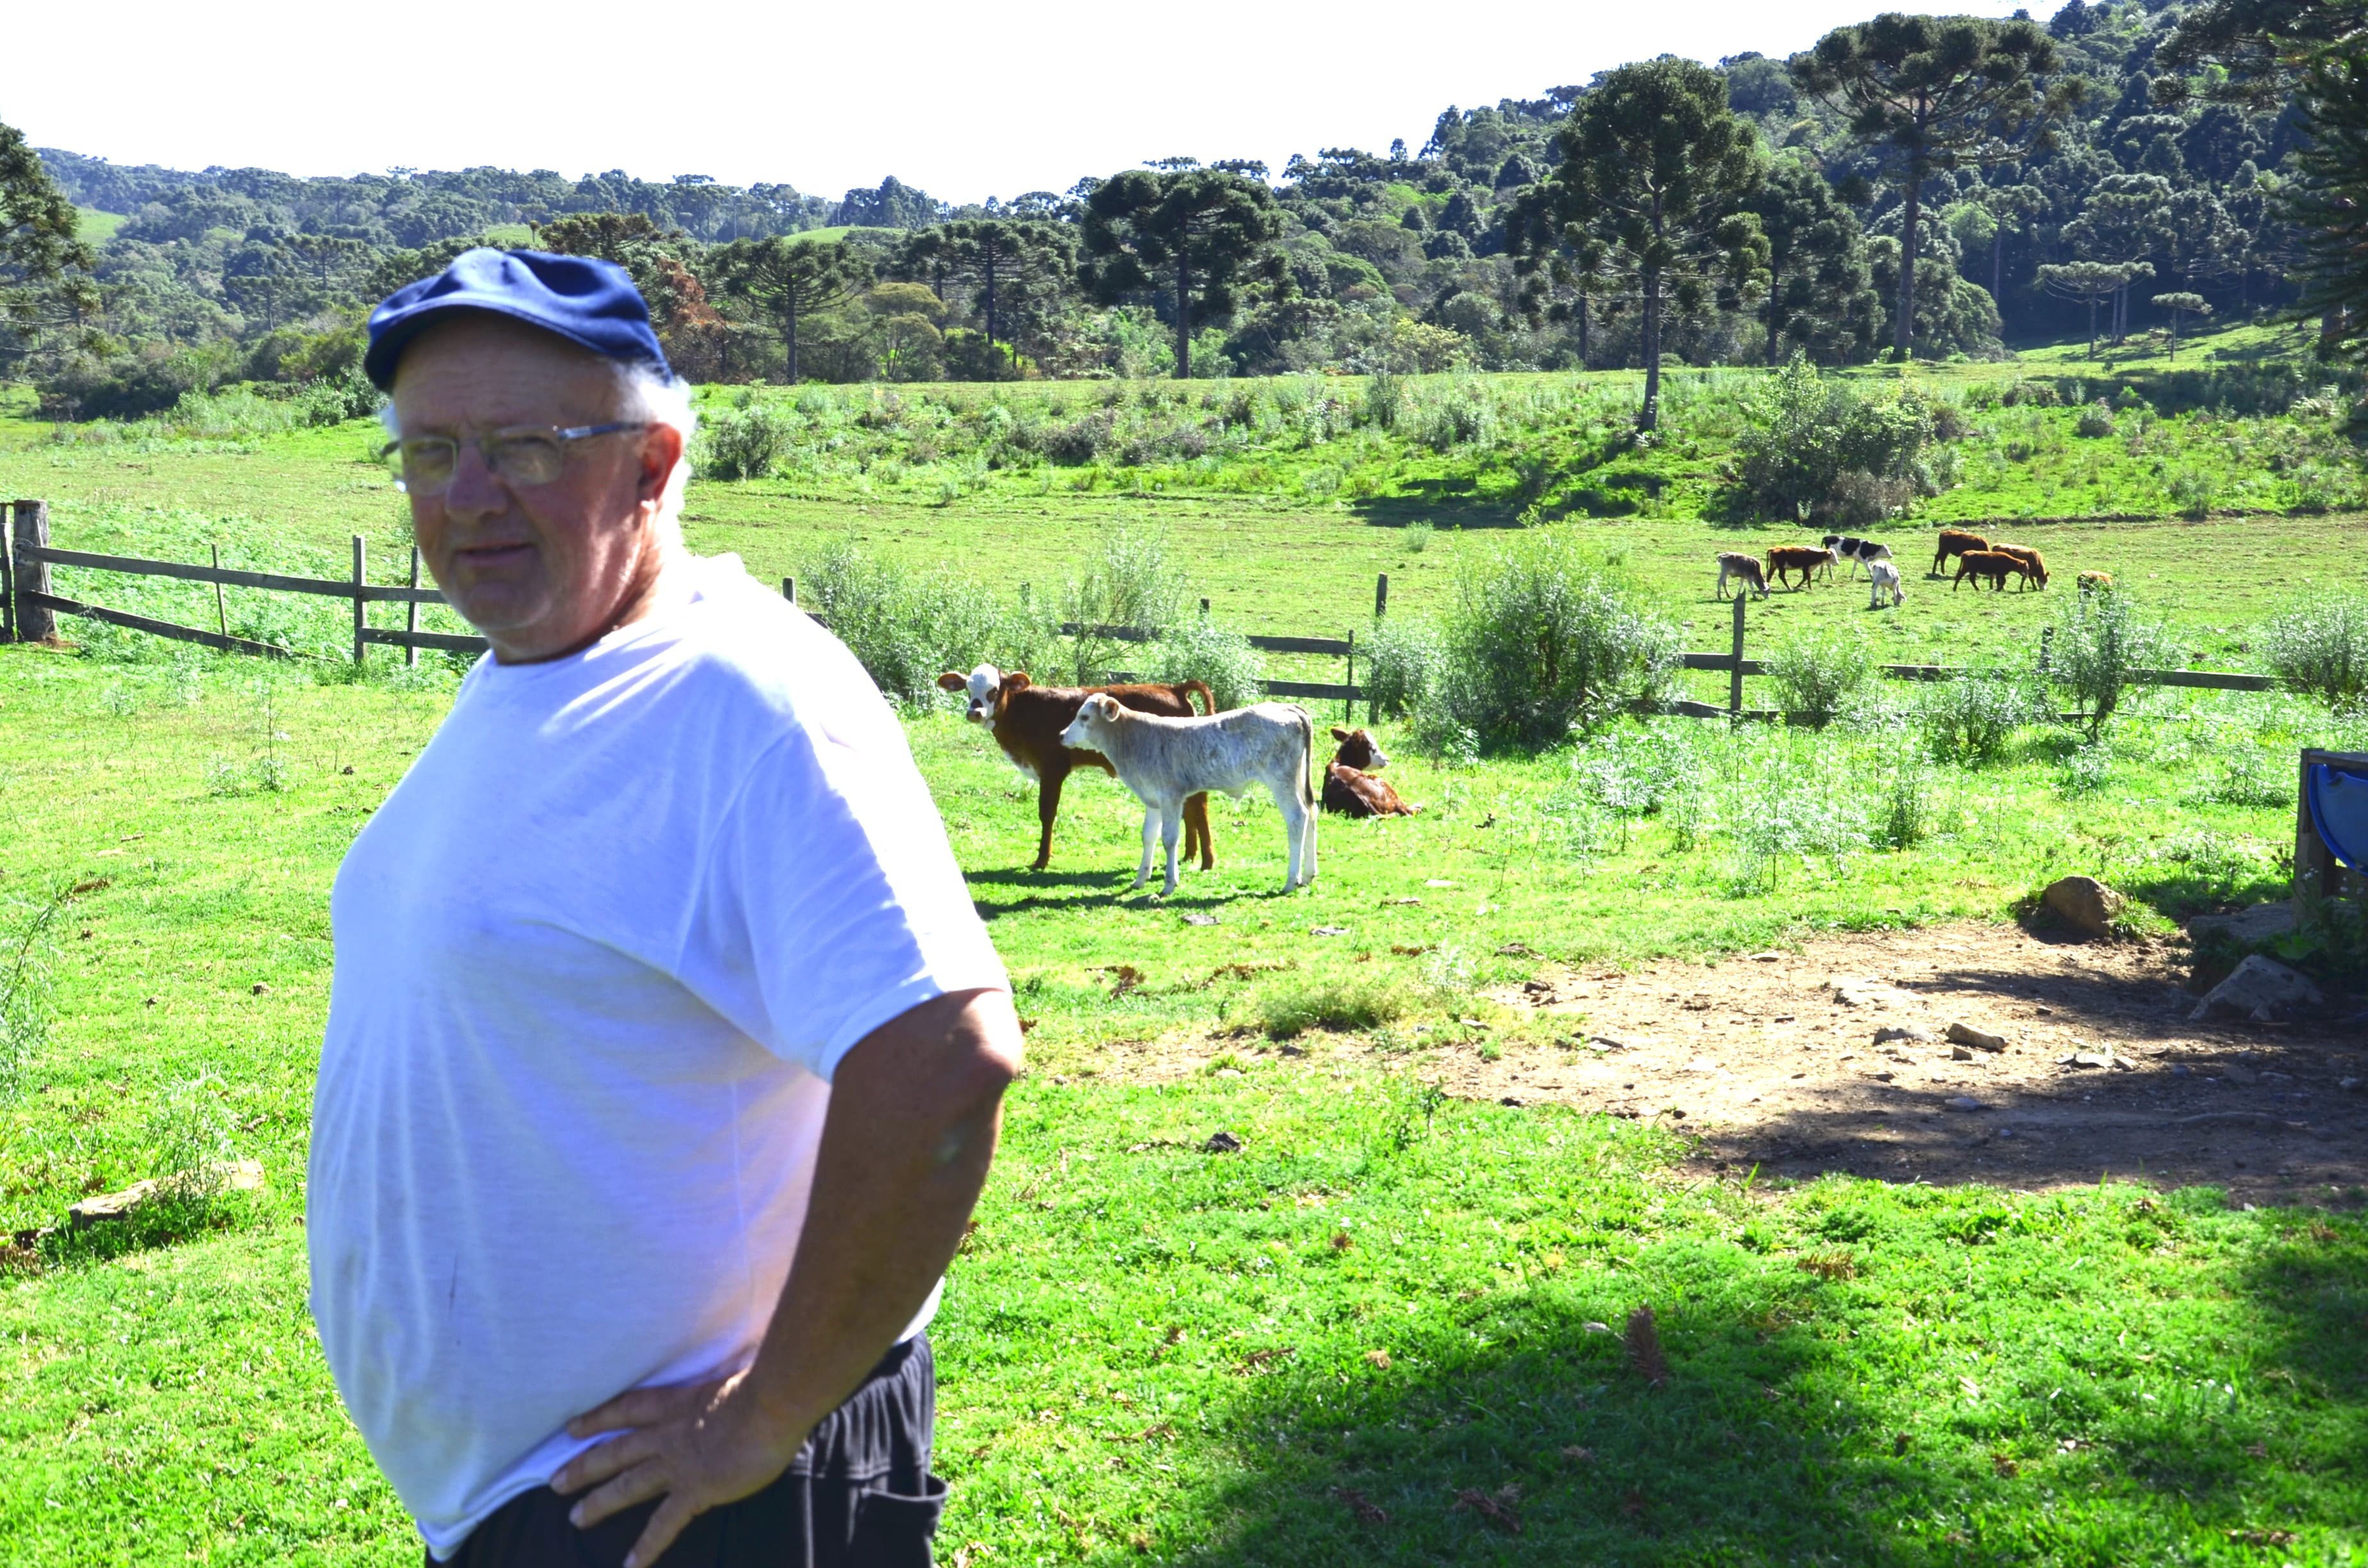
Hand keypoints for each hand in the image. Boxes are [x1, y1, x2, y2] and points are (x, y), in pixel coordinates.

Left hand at [552, 1370, 810, 1567]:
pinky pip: (664, 1523)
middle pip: (615, 1452)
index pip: (627, 1409)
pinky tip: (630, 1565)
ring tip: (575, 1518)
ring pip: (627, 1485)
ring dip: (599, 1502)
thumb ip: (718, 1398)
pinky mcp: (695, 1491)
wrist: (770, 1406)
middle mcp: (667, 1435)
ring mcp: (677, 1465)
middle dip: (584, 1467)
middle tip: (555, 1481)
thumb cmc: (761, 1389)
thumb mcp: (729, 1384)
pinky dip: (646, 1546)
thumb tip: (729, 1400)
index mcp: (676, 1405)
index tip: (573, 1427)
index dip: (598, 1418)